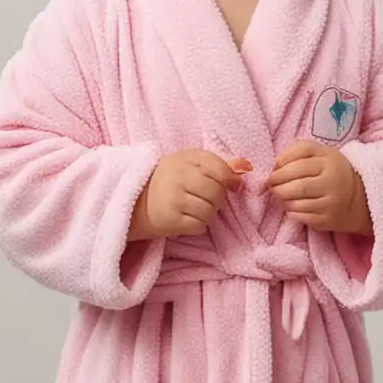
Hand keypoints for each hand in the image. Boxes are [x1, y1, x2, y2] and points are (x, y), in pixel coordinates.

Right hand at [130, 151, 250, 239]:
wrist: (136, 201)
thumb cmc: (169, 179)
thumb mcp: (190, 163)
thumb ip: (219, 164)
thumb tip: (247, 166)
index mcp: (184, 158)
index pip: (218, 168)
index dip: (229, 178)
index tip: (230, 184)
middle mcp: (178, 177)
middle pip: (217, 191)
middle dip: (217, 197)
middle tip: (205, 196)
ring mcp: (174, 199)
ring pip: (210, 210)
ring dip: (208, 211)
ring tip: (195, 206)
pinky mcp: (170, 220)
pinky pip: (200, 225)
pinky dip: (199, 223)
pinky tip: (188, 217)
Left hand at [268, 142, 371, 235]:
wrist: (359, 196)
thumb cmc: (330, 170)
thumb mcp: (319, 152)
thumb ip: (297, 150)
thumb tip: (276, 165)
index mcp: (329, 162)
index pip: (299, 165)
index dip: (280, 170)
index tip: (272, 173)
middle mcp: (332, 183)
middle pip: (297, 187)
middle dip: (278, 187)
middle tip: (272, 186)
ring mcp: (331, 203)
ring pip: (297, 204)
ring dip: (283, 200)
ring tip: (281, 195)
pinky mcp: (328, 220)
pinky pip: (302, 217)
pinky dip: (291, 211)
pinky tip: (292, 206)